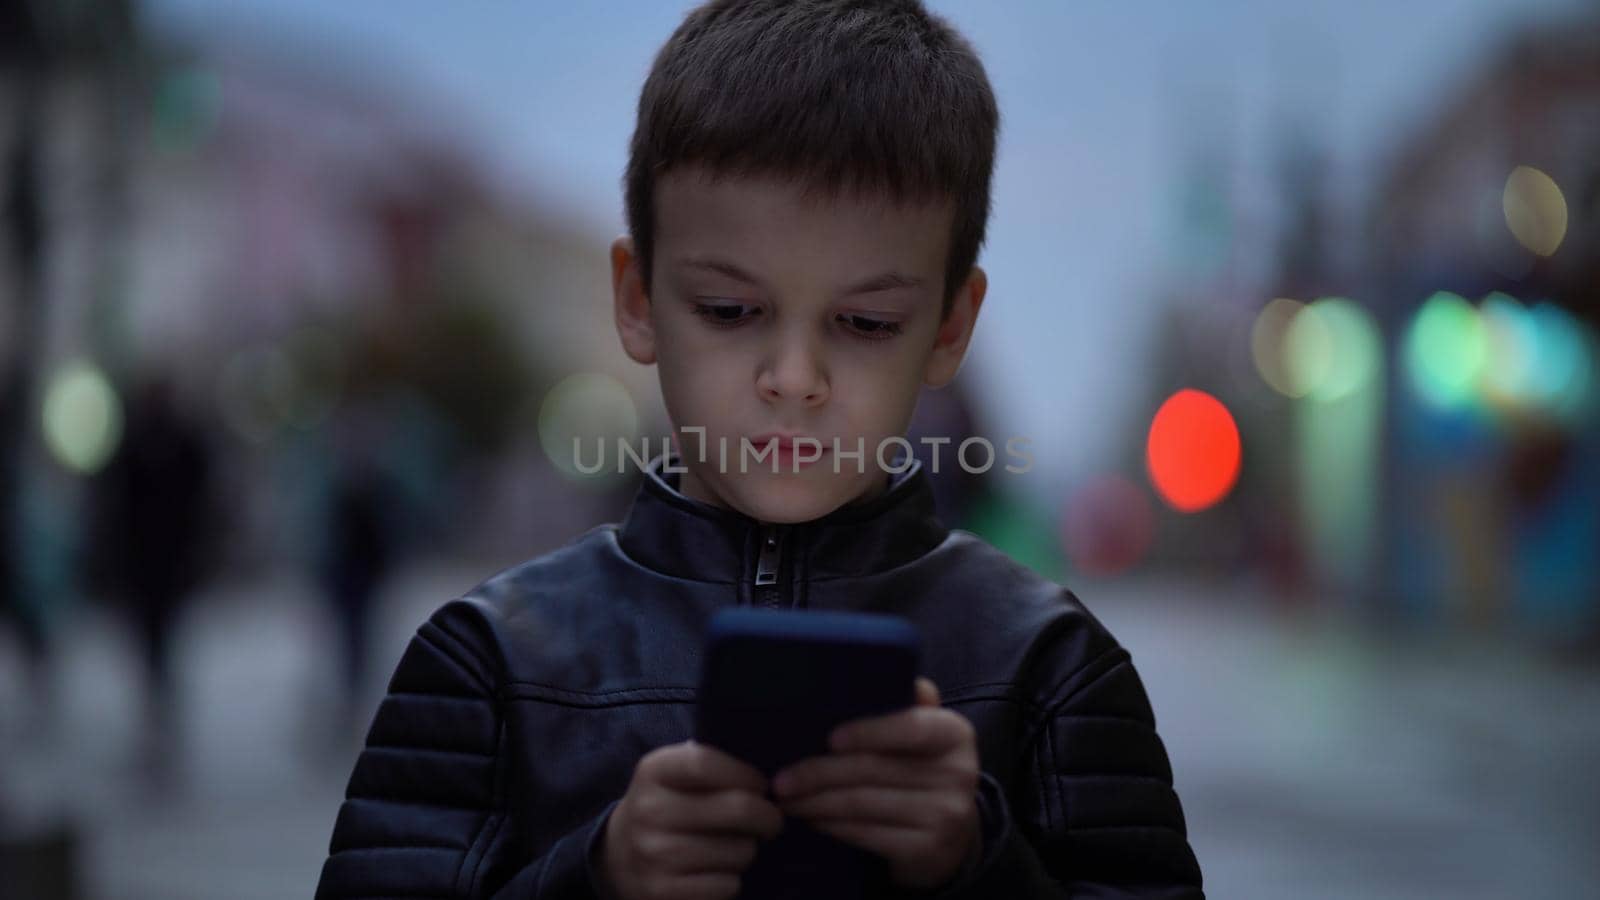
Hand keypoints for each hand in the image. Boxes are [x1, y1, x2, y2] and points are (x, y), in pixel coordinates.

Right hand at [597, 739, 784, 899]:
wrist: (618, 855)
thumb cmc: (666, 807)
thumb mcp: (673, 774)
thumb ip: (711, 764)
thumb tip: (769, 775)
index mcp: (653, 771)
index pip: (708, 763)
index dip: (746, 774)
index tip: (761, 786)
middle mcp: (649, 811)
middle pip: (738, 808)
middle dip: (768, 816)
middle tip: (771, 820)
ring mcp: (654, 854)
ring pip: (740, 850)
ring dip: (748, 850)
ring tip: (734, 845)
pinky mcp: (662, 891)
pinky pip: (727, 885)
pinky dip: (731, 880)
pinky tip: (716, 871)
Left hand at [771, 677, 981, 892]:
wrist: (954, 838)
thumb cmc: (923, 773)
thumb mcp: (924, 737)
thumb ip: (907, 705)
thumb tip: (887, 669)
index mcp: (954, 734)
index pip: (911, 726)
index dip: (869, 731)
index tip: (829, 738)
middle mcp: (958, 773)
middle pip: (874, 769)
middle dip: (819, 773)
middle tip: (781, 779)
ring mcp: (945, 815)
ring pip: (863, 804)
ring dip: (816, 802)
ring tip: (787, 798)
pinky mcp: (927, 851)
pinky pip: (866, 834)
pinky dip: (831, 827)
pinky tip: (811, 819)